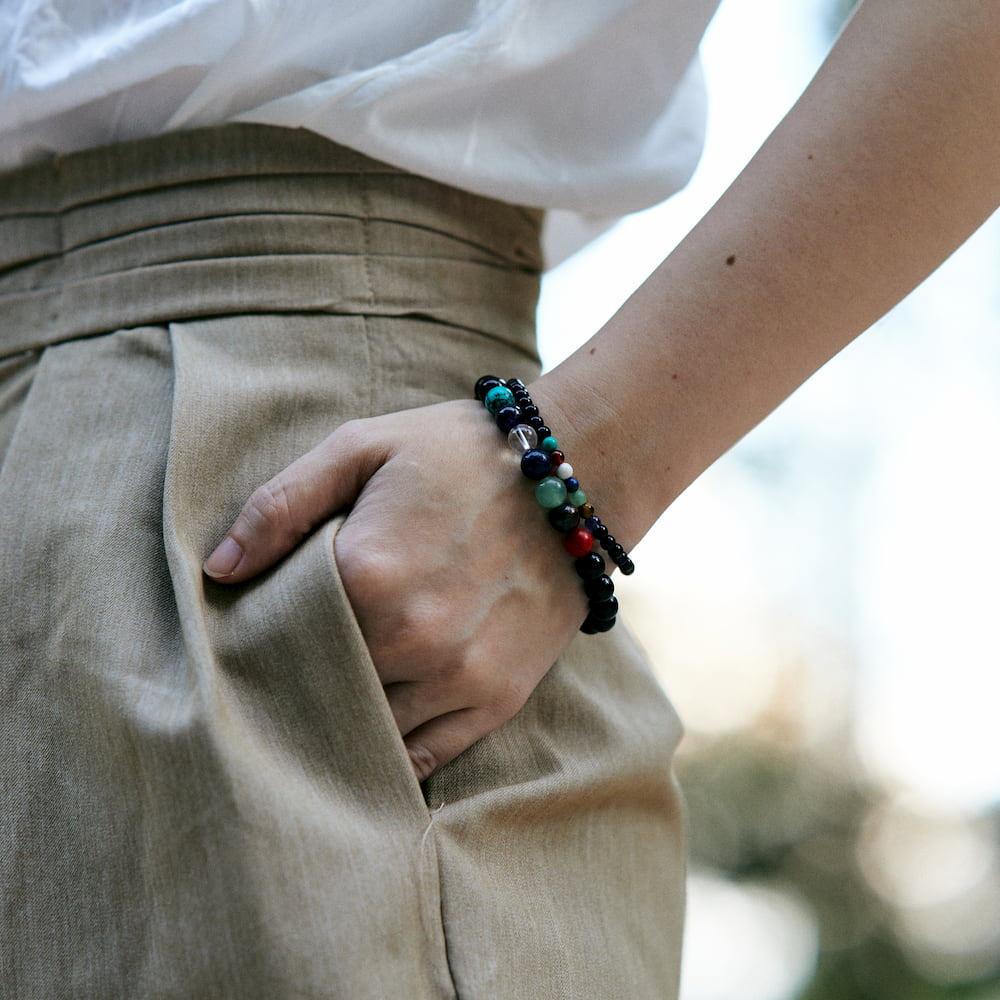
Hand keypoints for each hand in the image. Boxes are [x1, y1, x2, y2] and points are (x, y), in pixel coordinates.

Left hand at [203, 398, 587, 780]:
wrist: (578, 472)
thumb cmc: (458, 453)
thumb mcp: (361, 448)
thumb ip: (281, 505)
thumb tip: (217, 570)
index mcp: (368, 574)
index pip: (279, 636)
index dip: (258, 638)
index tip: (250, 635)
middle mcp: (413, 638)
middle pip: (319, 691)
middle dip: (294, 684)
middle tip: (278, 675)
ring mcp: (460, 675)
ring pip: (368, 732)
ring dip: (340, 723)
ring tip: (320, 707)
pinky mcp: (498, 697)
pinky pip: (426, 757)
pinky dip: (389, 758)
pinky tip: (367, 740)